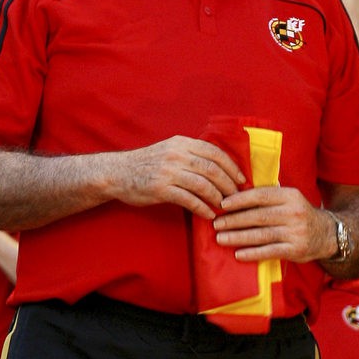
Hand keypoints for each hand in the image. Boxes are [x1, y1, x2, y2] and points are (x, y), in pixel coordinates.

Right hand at [120, 136, 246, 216]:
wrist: (117, 173)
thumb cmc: (147, 164)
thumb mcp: (169, 151)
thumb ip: (191, 155)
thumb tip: (219, 167)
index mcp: (181, 143)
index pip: (214, 152)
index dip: (231, 166)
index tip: (241, 180)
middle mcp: (176, 154)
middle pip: (212, 169)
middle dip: (229, 185)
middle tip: (237, 198)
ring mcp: (168, 171)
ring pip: (203, 184)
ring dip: (218, 198)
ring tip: (224, 208)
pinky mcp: (160, 188)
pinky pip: (189, 199)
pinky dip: (202, 208)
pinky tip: (209, 215)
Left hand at [212, 186, 333, 262]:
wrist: (327, 234)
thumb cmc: (299, 215)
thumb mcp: (289, 200)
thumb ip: (268, 198)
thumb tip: (234, 196)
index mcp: (291, 196)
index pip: (261, 196)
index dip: (240, 200)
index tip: (222, 205)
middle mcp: (294, 213)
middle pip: (259, 216)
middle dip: (234, 220)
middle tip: (216, 224)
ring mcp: (296, 232)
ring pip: (262, 235)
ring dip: (238, 237)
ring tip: (220, 239)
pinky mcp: (296, 250)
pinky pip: (270, 252)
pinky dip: (253, 253)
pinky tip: (238, 254)